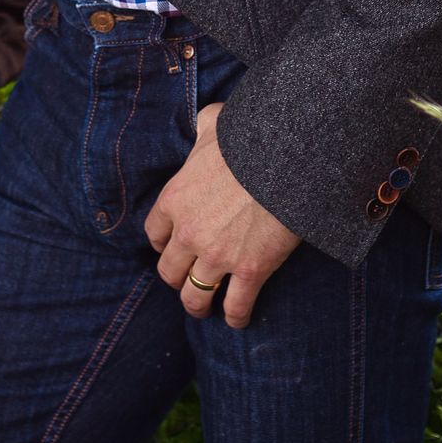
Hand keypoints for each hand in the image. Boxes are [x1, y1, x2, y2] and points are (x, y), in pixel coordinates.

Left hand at [144, 103, 301, 328]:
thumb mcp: (214, 123)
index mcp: (174, 199)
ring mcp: (218, 255)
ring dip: (198, 305)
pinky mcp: (250, 271)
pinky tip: (238, 319)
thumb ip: (202, 128)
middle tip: (188, 279)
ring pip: (195, 296)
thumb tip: (206, 124)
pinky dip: (235, 317)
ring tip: (206, 308)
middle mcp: (188, 233)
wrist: (286, 157)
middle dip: (177, 277)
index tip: (172, 247)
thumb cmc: (249, 137)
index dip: (163, 244)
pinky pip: (235, 306)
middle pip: (169, 272)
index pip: (154, 234)